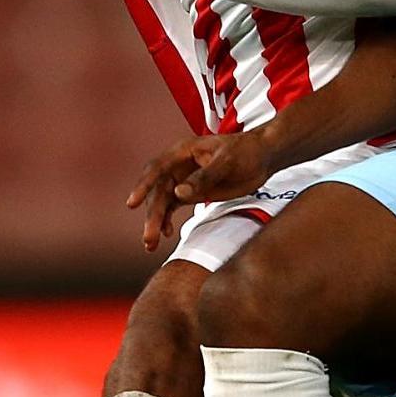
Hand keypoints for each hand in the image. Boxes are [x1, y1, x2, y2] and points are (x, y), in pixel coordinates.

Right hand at [125, 132, 274, 251]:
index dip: (143, 186)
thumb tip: (178, 194)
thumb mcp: (226, 163)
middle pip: (158, 191)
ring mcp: (184, 179)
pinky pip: (172, 206)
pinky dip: (166, 220)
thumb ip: (203, 178)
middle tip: (148, 238)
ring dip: (155, 221)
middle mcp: (178, 165)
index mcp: (182, 151)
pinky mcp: (192, 191)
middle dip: (151, 215)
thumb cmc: (245, 152)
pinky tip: (165, 234)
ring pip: (162, 201)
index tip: (132, 203)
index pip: (157, 169)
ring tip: (150, 244)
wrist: (263, 157)